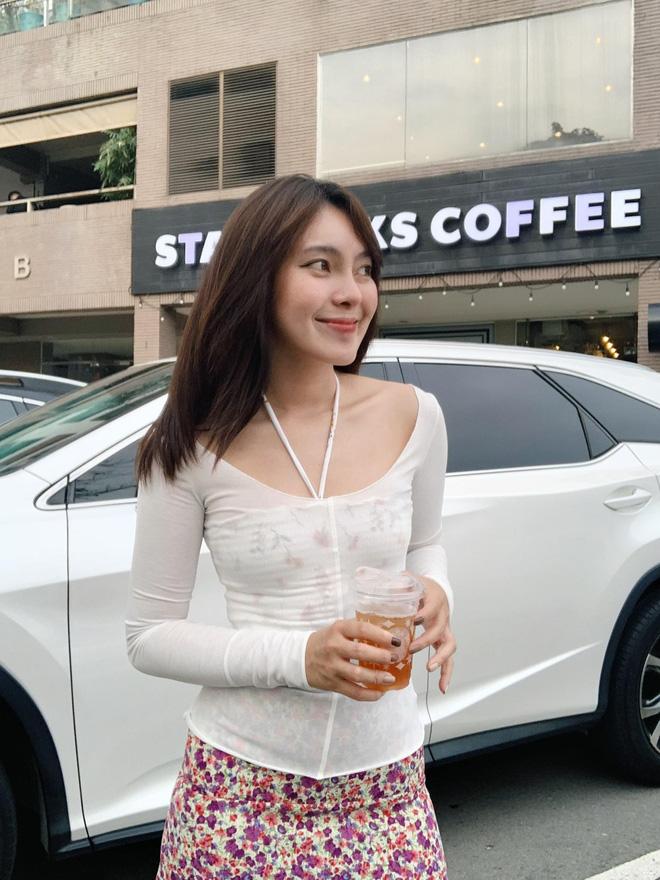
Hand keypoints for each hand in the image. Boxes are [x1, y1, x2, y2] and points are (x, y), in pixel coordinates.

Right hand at [305, 618, 399, 700]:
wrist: (301, 657)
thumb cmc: (325, 641)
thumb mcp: (338, 629)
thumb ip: (358, 631)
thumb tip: (388, 637)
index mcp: (338, 630)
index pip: (361, 629)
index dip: (380, 635)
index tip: (395, 640)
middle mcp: (334, 647)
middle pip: (360, 652)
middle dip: (381, 656)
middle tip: (395, 658)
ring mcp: (332, 667)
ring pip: (357, 675)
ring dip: (377, 677)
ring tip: (391, 678)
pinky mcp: (332, 683)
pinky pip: (353, 692)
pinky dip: (368, 694)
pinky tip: (379, 693)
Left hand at [405, 572, 455, 693]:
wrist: (435, 589)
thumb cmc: (421, 587)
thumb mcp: (410, 580)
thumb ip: (398, 583)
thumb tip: (384, 585)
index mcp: (435, 600)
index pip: (432, 608)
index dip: (425, 614)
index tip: (415, 620)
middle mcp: (443, 616)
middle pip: (441, 630)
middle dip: (427, 641)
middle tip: (412, 649)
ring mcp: (445, 629)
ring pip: (449, 647)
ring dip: (442, 661)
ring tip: (430, 670)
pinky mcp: (443, 640)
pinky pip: (448, 658)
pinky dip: (446, 673)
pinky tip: (441, 687)